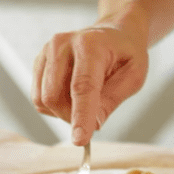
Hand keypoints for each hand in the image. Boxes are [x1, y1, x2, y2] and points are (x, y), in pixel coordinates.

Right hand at [32, 25, 148, 145]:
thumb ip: (113, 99)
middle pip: (54, 96)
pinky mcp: (39, 62)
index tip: (80, 140)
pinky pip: (39, 98)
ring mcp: (46, 52)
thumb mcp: (134, 75)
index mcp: (90, 45)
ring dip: (64, 113)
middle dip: (73, 117)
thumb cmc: (125, 54)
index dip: (81, 116)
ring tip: (86, 102)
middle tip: (95, 117)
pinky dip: (56, 107)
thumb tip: (93, 124)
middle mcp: (62, 44)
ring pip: (44, 100)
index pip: (82, 87)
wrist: (113, 33)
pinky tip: (72, 95)